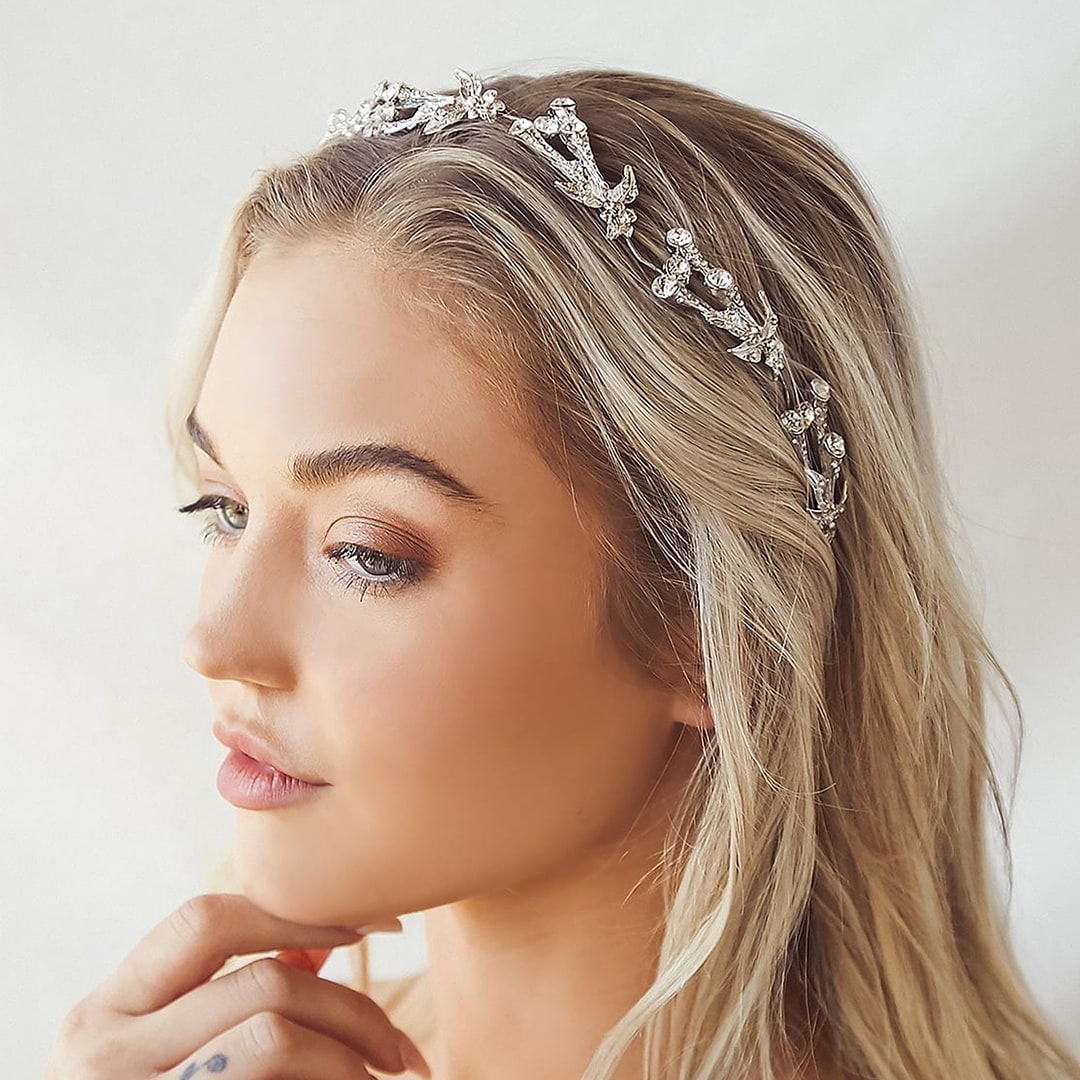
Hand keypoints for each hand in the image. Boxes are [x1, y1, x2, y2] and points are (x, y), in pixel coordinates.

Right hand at [42, 892, 429, 1078]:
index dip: (300, 913)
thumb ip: (224, 995)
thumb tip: (322, 941)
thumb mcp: (155, 1052)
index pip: (207, 922)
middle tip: (399, 1047)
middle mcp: (103, 1056)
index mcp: (101, 1014)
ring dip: (349, 1053)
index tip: (376, 925)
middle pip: (263, 983)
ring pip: (275, 1035)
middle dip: (352, 1005)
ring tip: (383, 1078)